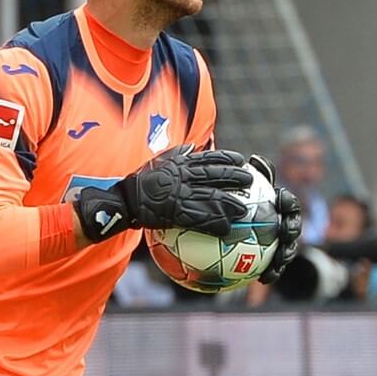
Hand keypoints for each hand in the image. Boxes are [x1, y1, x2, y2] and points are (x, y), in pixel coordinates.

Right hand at [75, 145, 253, 242]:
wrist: (126, 199)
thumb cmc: (142, 181)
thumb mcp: (159, 161)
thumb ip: (176, 154)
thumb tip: (191, 147)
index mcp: (180, 164)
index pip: (207, 158)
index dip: (226, 158)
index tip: (241, 159)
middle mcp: (183, 176)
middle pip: (213, 176)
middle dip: (233, 177)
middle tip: (250, 181)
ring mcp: (180, 194)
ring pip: (209, 197)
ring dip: (228, 203)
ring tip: (243, 209)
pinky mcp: (175, 210)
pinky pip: (198, 218)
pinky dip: (213, 223)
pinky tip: (225, 228)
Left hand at [247, 155, 301, 284]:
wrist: (234, 229)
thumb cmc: (241, 204)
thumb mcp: (244, 189)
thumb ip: (252, 176)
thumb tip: (254, 158)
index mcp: (280, 209)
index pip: (289, 204)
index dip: (288, 202)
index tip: (280, 197)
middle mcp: (283, 226)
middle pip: (293, 228)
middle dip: (292, 230)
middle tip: (285, 231)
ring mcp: (279, 245)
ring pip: (287, 251)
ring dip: (284, 257)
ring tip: (277, 262)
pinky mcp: (272, 262)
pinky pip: (273, 269)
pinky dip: (271, 274)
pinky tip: (262, 280)